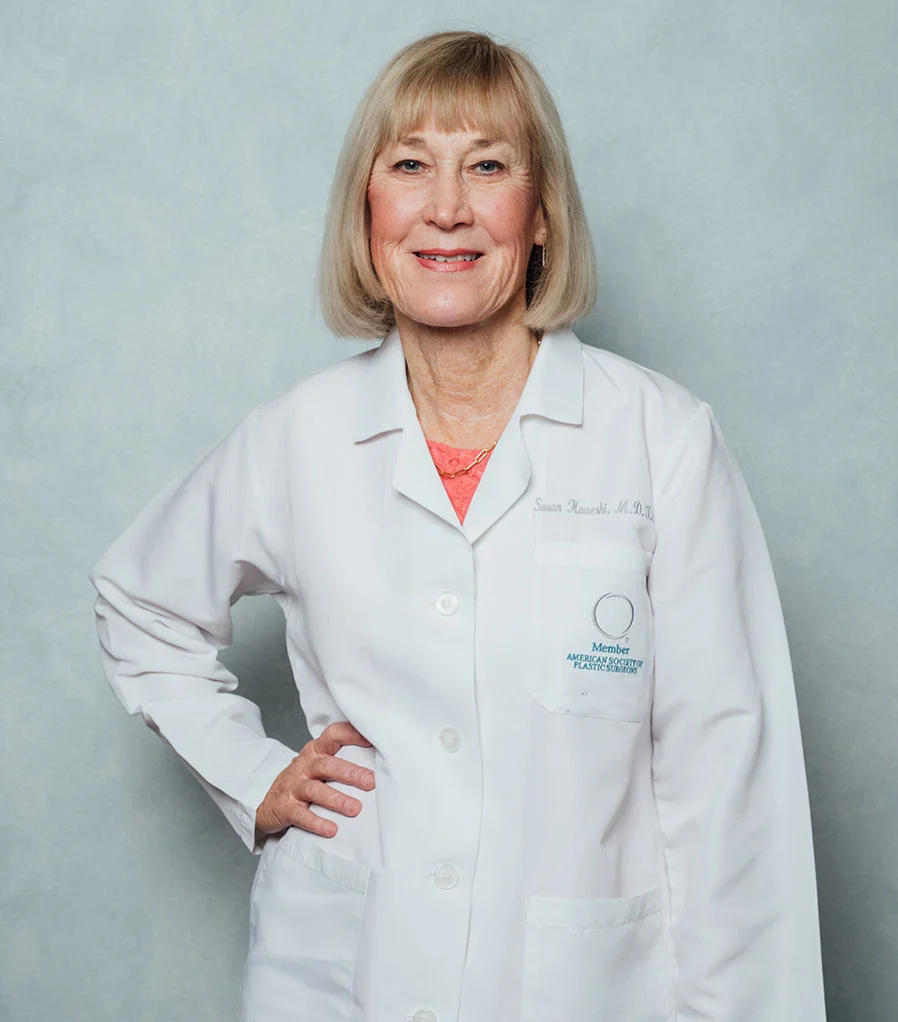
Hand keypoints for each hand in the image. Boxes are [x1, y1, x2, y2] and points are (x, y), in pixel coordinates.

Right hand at [254, 721, 375, 842]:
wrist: (268, 802)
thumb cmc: (304, 781)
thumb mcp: (319, 765)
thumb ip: (342, 759)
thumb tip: (381, 761)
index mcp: (317, 751)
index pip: (334, 735)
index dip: (353, 735)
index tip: (374, 740)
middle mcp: (305, 765)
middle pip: (327, 765)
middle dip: (350, 773)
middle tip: (371, 782)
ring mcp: (294, 786)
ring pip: (315, 790)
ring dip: (336, 799)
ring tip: (355, 809)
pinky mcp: (286, 808)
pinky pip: (301, 815)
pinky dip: (316, 822)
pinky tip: (332, 830)